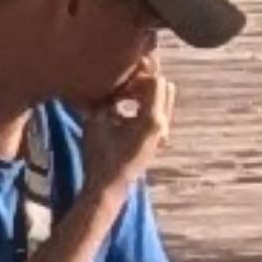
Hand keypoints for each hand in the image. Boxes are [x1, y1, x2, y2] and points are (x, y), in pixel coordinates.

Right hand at [74, 41, 169, 195]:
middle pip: (164, 87)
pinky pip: (157, 113)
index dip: (138, 75)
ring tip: (122, 98)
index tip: (120, 81)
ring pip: (162, 100)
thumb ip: (106, 96)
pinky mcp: (157, 140)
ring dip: (145, 94)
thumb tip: (110, 78)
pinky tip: (124, 112)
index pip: (156, 80)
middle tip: (123, 87)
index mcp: (152, 119)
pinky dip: (145, 106)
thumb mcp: (96, 120)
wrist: (107, 186)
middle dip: (145, 82)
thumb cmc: (99, 154)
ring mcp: (162, 134)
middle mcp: (163, 125)